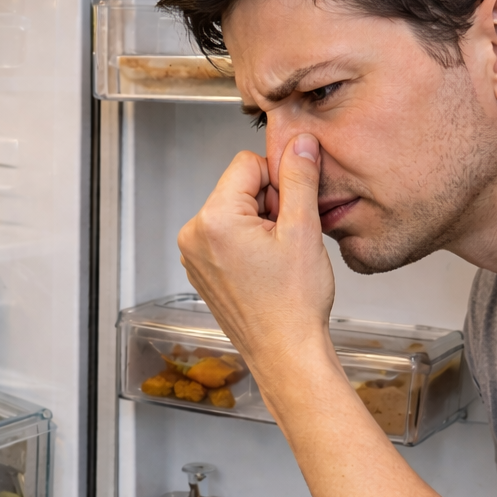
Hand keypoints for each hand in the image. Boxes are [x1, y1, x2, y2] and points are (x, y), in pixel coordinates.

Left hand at [177, 133, 338, 388]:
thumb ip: (299, 177)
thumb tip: (299, 142)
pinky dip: (248, 244)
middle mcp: (194, 235)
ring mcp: (193, 255)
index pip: (247, 164)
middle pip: (238, 188)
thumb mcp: (303, 229)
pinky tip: (266, 269)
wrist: (286, 354)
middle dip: (267, 204)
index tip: (292, 211)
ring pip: (234, 212)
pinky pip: (226, 236)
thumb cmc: (294, 304)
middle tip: (287, 240)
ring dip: (259, 224)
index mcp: (214, 219)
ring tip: (277, 259)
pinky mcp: (201, 270)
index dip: (278, 181)